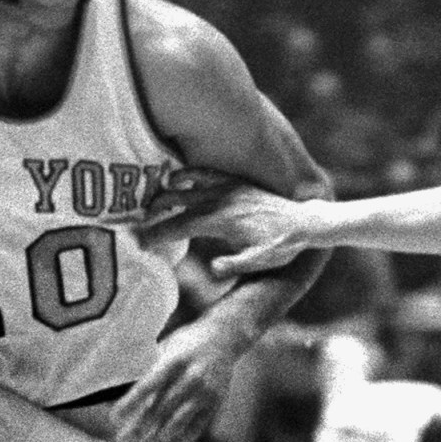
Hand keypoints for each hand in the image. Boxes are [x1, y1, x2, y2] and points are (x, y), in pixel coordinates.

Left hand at [114, 314, 249, 441]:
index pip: (148, 385)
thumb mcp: (167, 348)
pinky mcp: (215, 404)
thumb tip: (124, 398)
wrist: (225, 337)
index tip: (114, 419)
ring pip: (177, 422)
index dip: (130, 403)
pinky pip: (196, 428)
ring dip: (156, 440)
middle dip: (140, 427)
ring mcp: (206, 392)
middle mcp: (192, 376)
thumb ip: (151, 371)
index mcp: (175, 359)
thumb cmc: (186, 343)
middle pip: (161, 408)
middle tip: (122, 441)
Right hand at [140, 182, 322, 276]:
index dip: (158, 234)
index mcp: (222, 222)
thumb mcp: (262, 260)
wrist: (305, 221)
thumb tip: (212, 268)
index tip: (140, 242)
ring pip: (188, 186)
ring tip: (148, 199)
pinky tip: (176, 176)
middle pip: (178, 204)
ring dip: (166, 191)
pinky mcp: (236, 183)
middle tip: (135, 223)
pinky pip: (207, 173)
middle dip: (154, 212)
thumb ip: (237, 264)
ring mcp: (228, 189)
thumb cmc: (282, 246)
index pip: (181, 227)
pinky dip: (189, 173)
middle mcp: (221, 202)